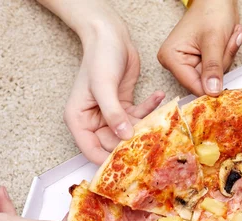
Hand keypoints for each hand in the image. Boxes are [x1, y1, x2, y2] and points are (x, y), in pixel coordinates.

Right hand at [64, 19, 164, 163]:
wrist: (110, 35)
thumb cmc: (100, 58)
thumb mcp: (104, 86)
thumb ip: (113, 114)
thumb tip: (124, 137)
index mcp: (79, 120)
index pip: (91, 151)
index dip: (108, 160)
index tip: (129, 163)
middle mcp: (94, 121)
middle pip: (113, 145)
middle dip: (132, 143)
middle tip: (153, 140)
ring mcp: (110, 116)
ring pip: (130, 133)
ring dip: (146, 126)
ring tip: (161, 118)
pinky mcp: (125, 108)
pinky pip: (139, 117)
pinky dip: (150, 109)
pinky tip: (160, 96)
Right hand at [158, 0, 241, 96]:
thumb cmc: (212, 11)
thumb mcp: (213, 40)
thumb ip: (213, 68)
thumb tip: (212, 92)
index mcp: (172, 58)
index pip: (193, 86)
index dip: (212, 87)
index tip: (226, 84)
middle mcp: (177, 64)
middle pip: (205, 82)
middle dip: (221, 64)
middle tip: (227, 43)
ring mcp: (189, 63)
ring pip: (214, 76)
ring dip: (226, 58)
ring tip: (228, 37)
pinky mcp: (201, 62)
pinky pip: (218, 69)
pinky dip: (227, 56)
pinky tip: (227, 40)